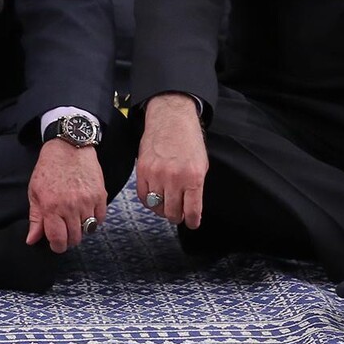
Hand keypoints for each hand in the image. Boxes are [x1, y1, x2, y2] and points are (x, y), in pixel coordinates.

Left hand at [26, 138, 107, 252]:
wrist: (70, 147)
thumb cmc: (49, 169)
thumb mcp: (35, 193)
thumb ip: (36, 218)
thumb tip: (32, 240)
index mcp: (52, 208)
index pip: (58, 239)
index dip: (57, 246)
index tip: (56, 244)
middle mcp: (71, 207)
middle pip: (75, 237)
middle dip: (69, 239)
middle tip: (65, 232)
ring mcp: (88, 201)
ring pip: (88, 229)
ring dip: (81, 229)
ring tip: (75, 221)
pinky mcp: (100, 195)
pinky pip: (100, 218)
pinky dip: (94, 220)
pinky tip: (86, 213)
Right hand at [134, 93, 206, 228]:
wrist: (171, 119)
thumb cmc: (189, 140)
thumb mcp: (201, 163)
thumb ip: (196, 186)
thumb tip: (191, 207)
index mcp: (193, 177)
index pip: (192, 210)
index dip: (193, 221)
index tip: (192, 223)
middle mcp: (175, 178)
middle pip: (172, 212)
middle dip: (177, 217)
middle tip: (179, 214)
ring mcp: (157, 175)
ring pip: (157, 207)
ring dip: (162, 209)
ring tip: (167, 204)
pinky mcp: (142, 171)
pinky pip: (143, 197)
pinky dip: (149, 201)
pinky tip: (155, 196)